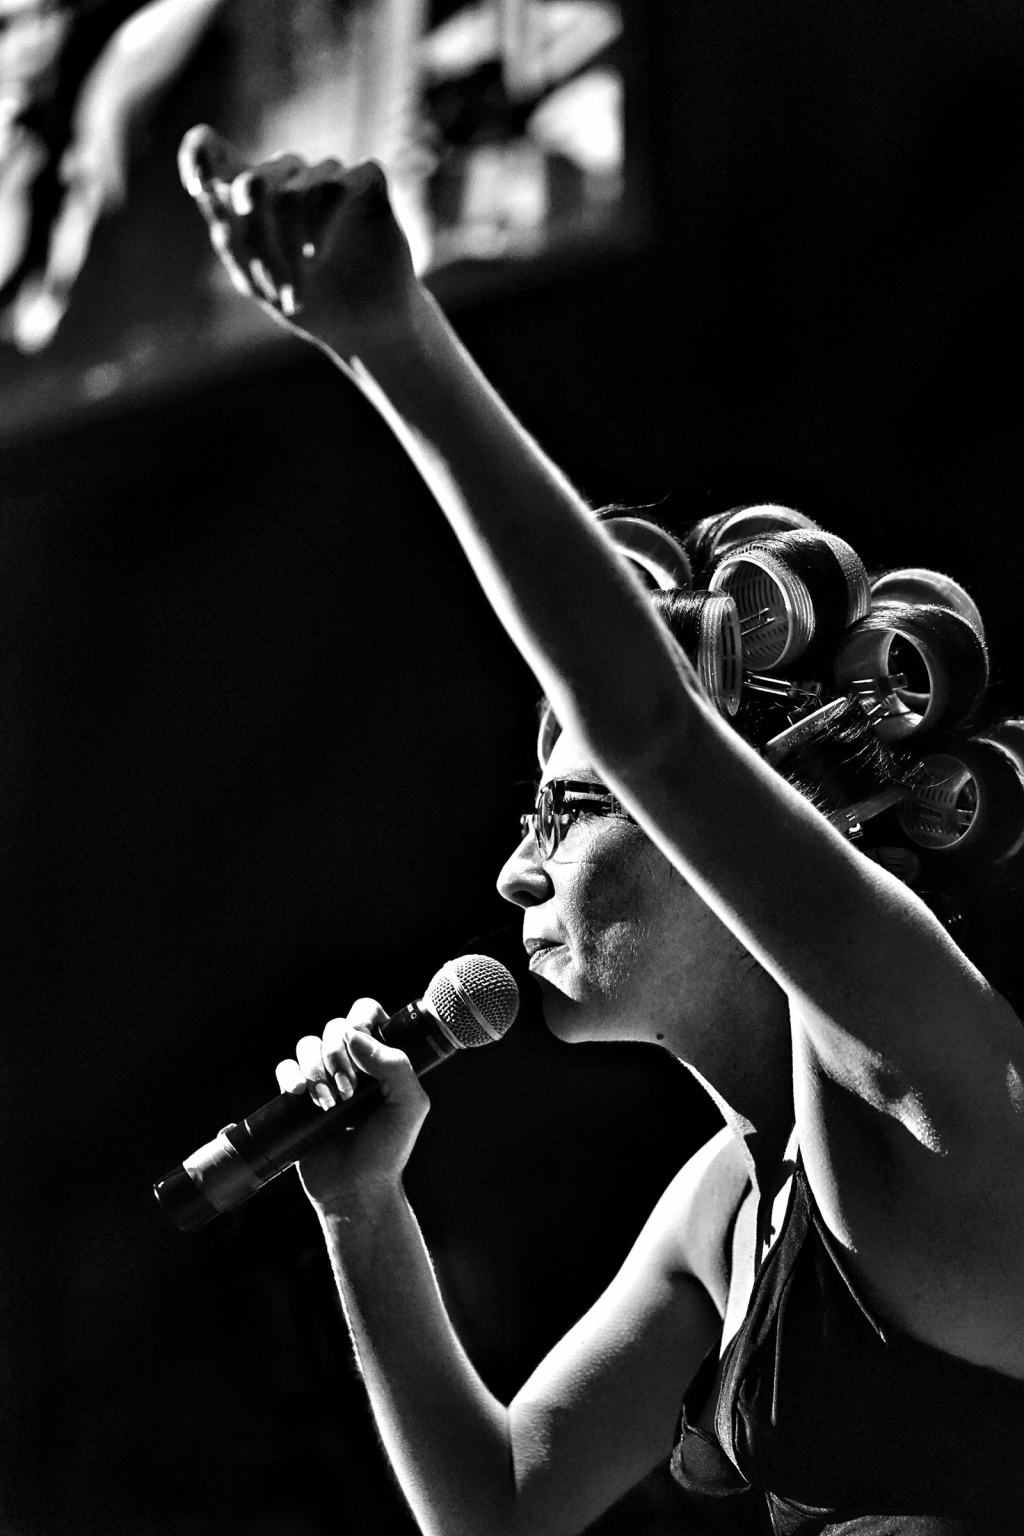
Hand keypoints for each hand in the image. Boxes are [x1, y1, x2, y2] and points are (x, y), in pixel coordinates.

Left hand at [178, 124, 421, 357]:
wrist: (367, 330)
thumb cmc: (309, 302)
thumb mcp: (258, 280)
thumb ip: (230, 238)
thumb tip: (207, 195)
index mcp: (254, 196)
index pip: (213, 151)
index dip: (198, 154)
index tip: (197, 187)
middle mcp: (290, 176)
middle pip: (257, 182)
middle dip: (259, 240)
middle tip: (270, 289)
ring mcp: (329, 175)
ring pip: (296, 189)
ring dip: (290, 246)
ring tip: (296, 292)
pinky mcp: (367, 181)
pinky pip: (335, 186)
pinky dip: (321, 225)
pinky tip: (317, 256)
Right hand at [275, 998, 429, 1211]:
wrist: (355, 1189)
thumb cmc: (388, 1149)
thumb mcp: (408, 1105)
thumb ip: (395, 1065)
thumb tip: (354, 1036)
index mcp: (382, 1058)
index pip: (367, 1014)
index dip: (361, 1021)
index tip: (361, 1047)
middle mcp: (353, 1063)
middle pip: (334, 1027)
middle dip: (337, 1055)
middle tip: (349, 1091)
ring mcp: (324, 1078)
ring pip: (307, 1044)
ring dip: (315, 1068)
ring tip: (329, 1103)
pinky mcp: (299, 1098)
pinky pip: (285, 1068)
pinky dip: (290, 1076)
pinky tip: (301, 1095)